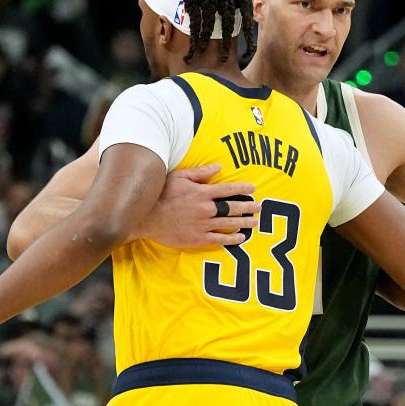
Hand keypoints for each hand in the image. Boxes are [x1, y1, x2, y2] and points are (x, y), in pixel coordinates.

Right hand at [135, 164, 260, 246]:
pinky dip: (231, 238)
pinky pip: (219, 239)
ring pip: (229, 224)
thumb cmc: (160, 194)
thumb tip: (218, 166)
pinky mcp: (197, 239)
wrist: (145, 217)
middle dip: (248, 207)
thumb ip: (200, 172)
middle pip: (233, 207)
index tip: (253, 188)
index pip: (228, 189)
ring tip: (255, 222)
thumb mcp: (178, 177)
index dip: (242, 188)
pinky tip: (240, 237)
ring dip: (244, 222)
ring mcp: (202, 225)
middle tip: (259, 207)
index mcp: (201, 193)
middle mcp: (205, 209)